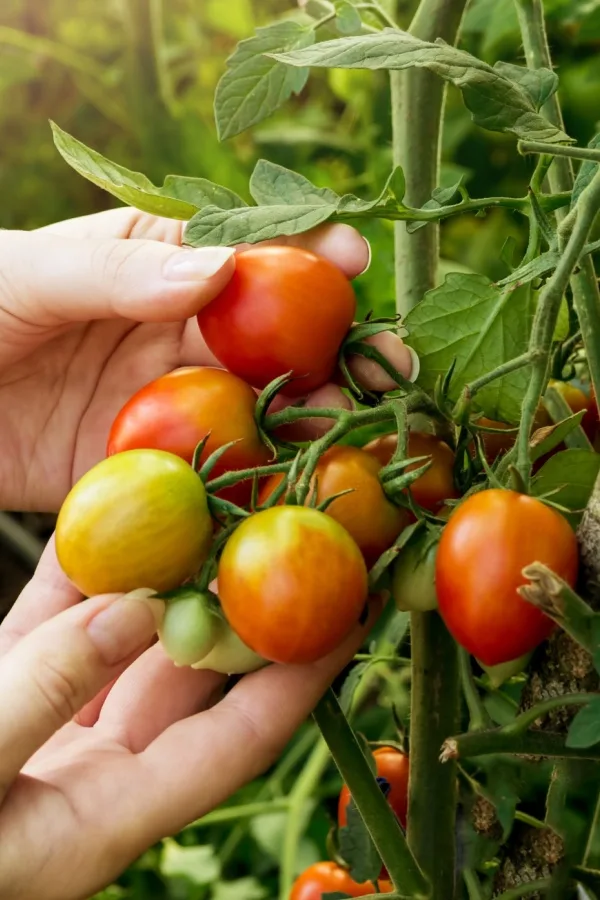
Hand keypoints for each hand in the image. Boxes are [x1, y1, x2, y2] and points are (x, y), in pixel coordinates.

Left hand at [0, 209, 414, 510]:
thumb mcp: (32, 274)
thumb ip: (120, 270)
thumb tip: (219, 269)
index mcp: (159, 267)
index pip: (247, 259)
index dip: (306, 258)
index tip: (354, 261)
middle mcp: (178, 338)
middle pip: (273, 346)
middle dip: (338, 354)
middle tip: (394, 369)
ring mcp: (169, 410)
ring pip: (256, 417)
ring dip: (312, 429)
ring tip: (364, 439)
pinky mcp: (145, 475)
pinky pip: (208, 484)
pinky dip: (254, 492)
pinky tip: (299, 500)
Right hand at [0, 542, 381, 899]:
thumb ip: (45, 691)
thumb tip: (134, 606)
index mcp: (105, 821)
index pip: (234, 745)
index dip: (298, 683)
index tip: (350, 618)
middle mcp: (92, 771)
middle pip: (192, 684)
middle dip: (242, 615)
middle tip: (296, 544)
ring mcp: (48, 724)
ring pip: (125, 641)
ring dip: (164, 580)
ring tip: (214, 514)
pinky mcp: (2, 684)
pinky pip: (55, 620)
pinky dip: (81, 572)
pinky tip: (109, 517)